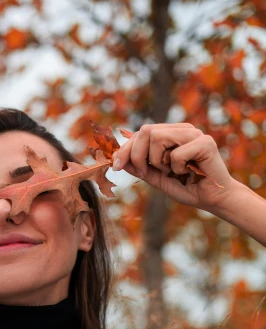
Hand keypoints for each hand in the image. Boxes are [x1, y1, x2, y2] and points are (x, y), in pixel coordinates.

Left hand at [111, 123, 238, 210]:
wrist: (213, 199)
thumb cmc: (187, 187)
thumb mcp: (157, 178)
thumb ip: (140, 168)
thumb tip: (117, 160)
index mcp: (171, 134)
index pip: (141, 133)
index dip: (125, 149)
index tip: (115, 166)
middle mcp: (182, 129)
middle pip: (146, 130)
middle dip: (137, 154)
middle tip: (147, 171)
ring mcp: (194, 133)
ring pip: (157, 137)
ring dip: (158, 161)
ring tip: (173, 171)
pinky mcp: (205, 142)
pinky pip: (176, 153)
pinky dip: (177, 168)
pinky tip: (190, 173)